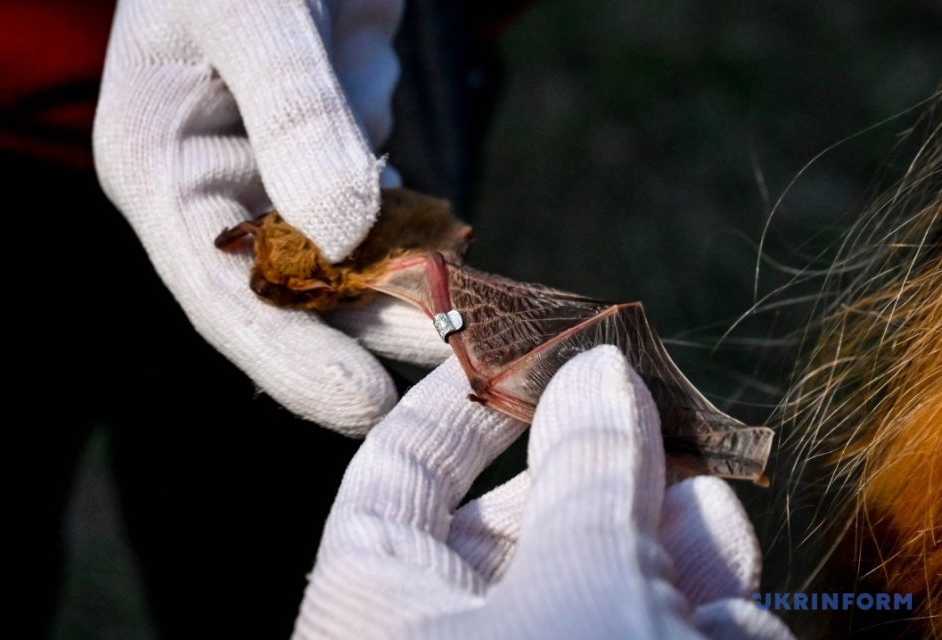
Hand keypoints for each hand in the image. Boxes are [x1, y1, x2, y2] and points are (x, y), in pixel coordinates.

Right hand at [93, 0, 451, 433]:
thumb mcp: (254, 13)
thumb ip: (293, 115)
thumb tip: (340, 233)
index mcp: (164, 169)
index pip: (219, 293)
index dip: (290, 358)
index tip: (364, 405)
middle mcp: (220, 192)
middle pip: (291, 298)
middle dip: (369, 339)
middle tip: (449, 376)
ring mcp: (283, 183)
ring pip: (347, 270)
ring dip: (409, 300)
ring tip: (476, 337)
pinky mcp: (339, 164)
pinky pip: (382, 224)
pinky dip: (420, 246)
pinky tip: (463, 270)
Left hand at [295, 346, 793, 637]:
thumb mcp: (576, 591)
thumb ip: (588, 474)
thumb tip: (599, 371)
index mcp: (373, 606)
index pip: (399, 470)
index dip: (464, 400)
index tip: (531, 345)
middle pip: (526, 522)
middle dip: (612, 481)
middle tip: (674, 435)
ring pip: (604, 585)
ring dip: (676, 560)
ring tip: (722, 553)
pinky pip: (645, 638)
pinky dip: (699, 631)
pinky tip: (738, 638)